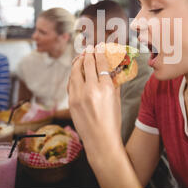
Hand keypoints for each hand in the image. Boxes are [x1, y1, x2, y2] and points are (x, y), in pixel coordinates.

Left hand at [68, 44, 123, 158]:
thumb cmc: (112, 121)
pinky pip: (70, 82)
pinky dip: (73, 74)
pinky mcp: (71, 101)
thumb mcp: (116, 99)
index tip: (99, 46)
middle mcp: (91, 89)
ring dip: (78, 61)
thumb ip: (114, 82)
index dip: (100, 52)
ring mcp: (78, 95)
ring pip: (75, 71)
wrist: (100, 141)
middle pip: (87, 64)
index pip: (101, 63)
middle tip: (90, 47)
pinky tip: (76, 71)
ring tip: (81, 56)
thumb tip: (112, 69)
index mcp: (106, 88)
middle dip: (88, 53)